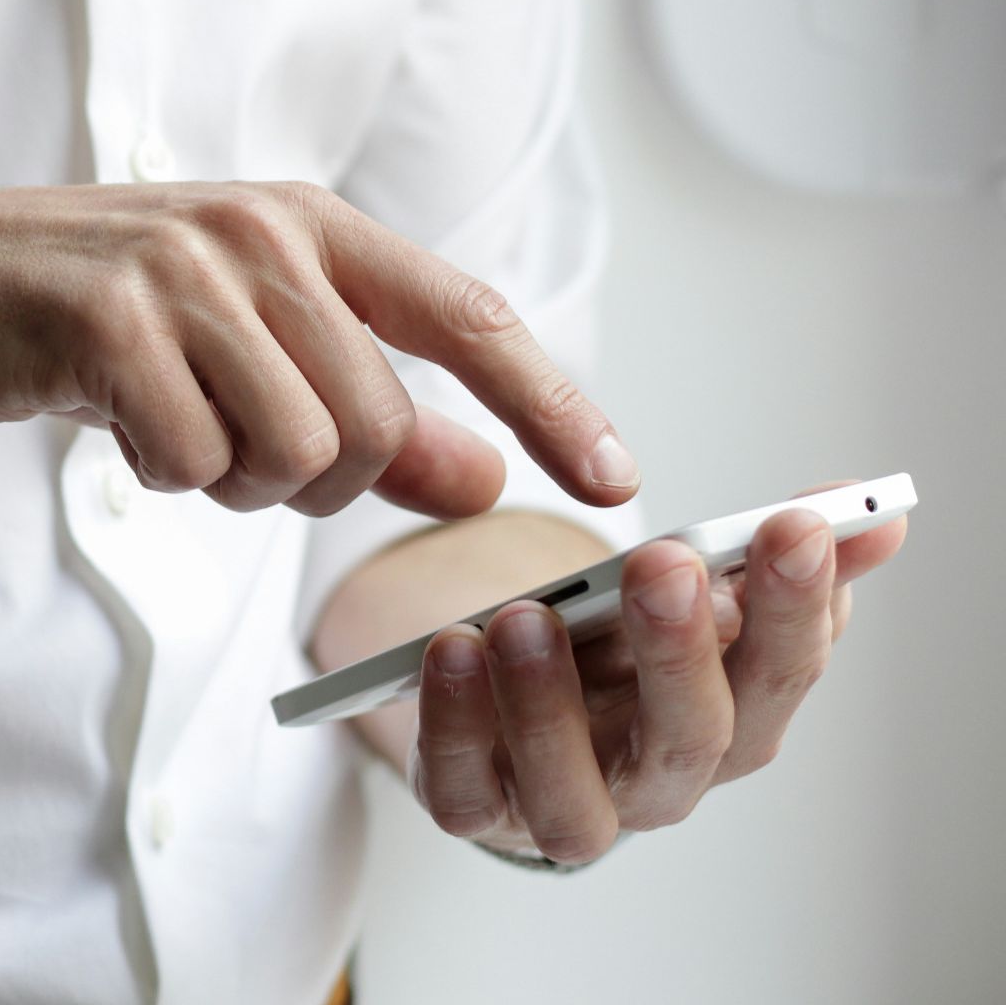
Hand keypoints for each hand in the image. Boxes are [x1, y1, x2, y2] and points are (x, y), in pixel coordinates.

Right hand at [0, 182, 639, 517]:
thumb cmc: (85, 322)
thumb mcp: (239, 352)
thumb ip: (368, 413)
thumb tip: (483, 479)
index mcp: (306, 224)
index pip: (467, 318)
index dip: (550, 402)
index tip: (613, 479)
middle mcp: (259, 232)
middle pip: (374, 424)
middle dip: (312, 480)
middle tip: (227, 448)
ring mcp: (184, 270)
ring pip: (295, 453)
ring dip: (230, 480)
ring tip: (166, 426)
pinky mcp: (109, 321)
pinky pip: (194, 463)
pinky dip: (160, 476)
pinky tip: (113, 421)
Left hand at [406, 487, 908, 862]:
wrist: (512, 702)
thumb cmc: (615, 652)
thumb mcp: (688, 594)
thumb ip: (767, 556)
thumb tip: (874, 514)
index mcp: (731, 722)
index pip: (782, 675)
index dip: (795, 607)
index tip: (795, 526)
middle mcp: (658, 782)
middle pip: (689, 740)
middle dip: (681, 651)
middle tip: (664, 565)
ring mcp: (564, 806)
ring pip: (572, 794)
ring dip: (549, 705)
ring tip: (525, 617)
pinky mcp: (476, 809)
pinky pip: (462, 792)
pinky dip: (454, 726)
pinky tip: (450, 650)